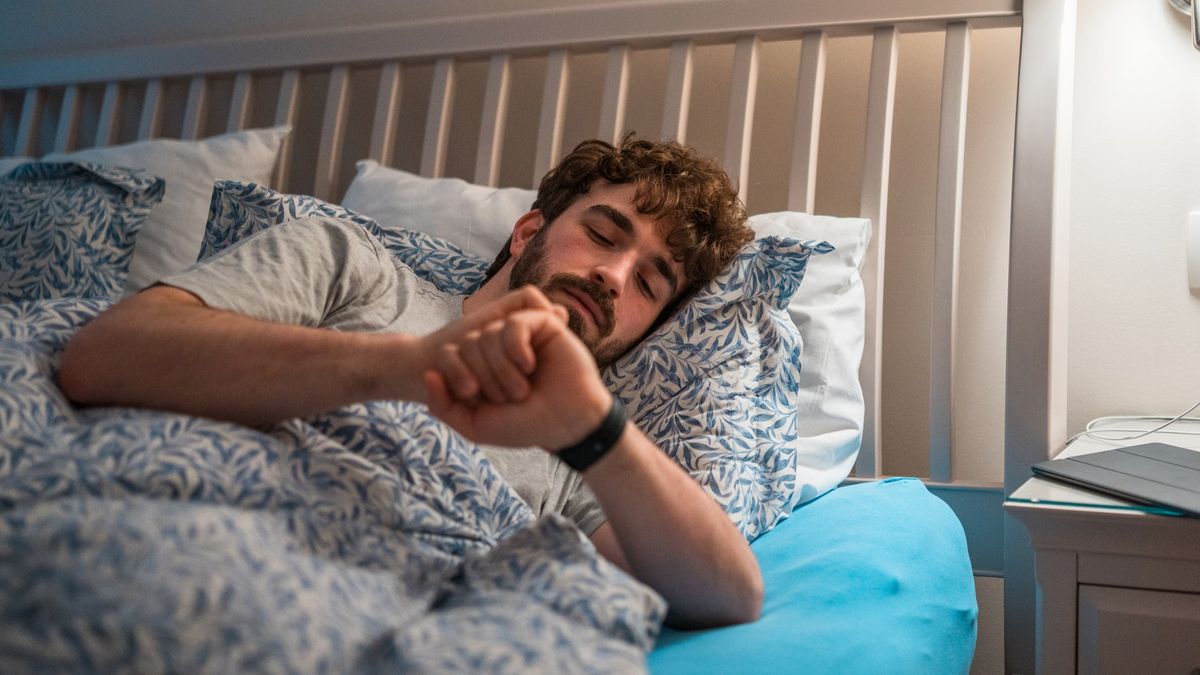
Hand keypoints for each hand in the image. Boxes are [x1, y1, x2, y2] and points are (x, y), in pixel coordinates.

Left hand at [422, 302, 610, 449]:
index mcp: (479, 368)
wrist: (567, 425)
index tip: (477, 398)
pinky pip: (513, 324)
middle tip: (509, 397)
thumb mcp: (475, 425)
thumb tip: (428, 374)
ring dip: (503, 369)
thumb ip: (443, 406)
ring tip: (522, 387)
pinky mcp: (542, 325)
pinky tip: (529, 365)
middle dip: (485, 377)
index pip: (448, 356)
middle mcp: (496, 349)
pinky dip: (516, 348)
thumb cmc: (525, 426)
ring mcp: (518, 336)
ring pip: (488, 334)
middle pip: (467, 344)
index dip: (457, 377)